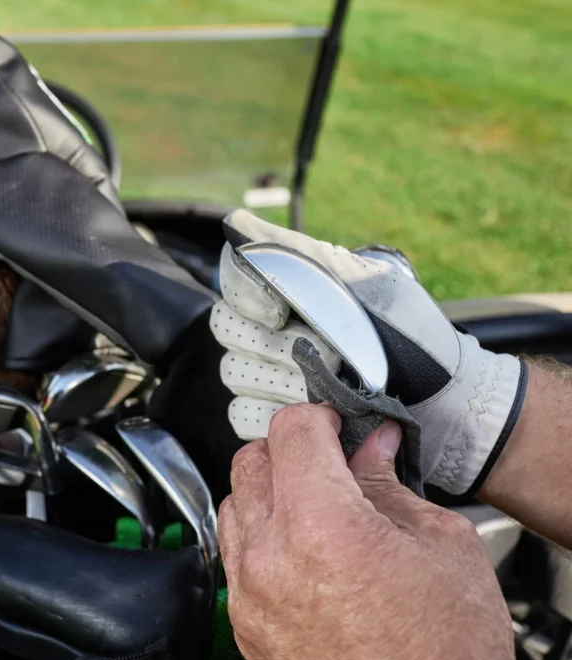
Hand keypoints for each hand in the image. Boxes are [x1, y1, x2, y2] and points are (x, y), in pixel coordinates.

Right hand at [210, 209, 525, 494]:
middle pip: (229, 329)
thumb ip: (301, 253)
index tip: (282, 313)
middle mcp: (272, 328)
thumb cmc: (412, 339)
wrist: (444, 405)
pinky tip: (313, 416)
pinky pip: (242, 414)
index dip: (250, 297)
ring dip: (282, 383)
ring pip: (235, 372)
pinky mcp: (271, 420)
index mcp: (292, 289)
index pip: (233, 278)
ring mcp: (268, 374)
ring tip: (331, 391)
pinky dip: (275, 416)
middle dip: (274, 346)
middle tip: (326, 356)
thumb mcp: (366, 283)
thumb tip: (238, 224)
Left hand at [219, 403, 513, 659]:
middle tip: (329, 461)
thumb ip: (391, 485)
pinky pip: (234, 555)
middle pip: (251, 461)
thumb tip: (371, 445)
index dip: (319, 417)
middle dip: (290, 449)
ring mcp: (250, 595)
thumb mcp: (443, 549)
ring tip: (316, 507)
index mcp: (323, 527)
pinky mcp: (244, 625)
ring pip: (234, 504)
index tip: (336, 425)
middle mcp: (271, 558)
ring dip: (268, 492)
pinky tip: (300, 548)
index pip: (291, 431)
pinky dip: (258, 536)